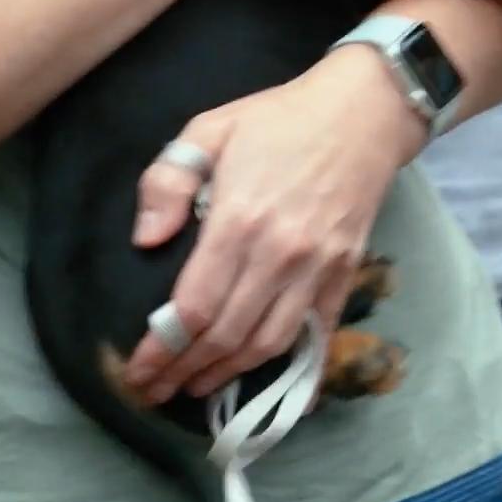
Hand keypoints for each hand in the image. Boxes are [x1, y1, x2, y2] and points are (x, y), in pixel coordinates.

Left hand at [120, 44, 426, 404]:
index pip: (193, 306)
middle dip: (185, 371)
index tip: (137, 371)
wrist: (364, 111)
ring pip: (270, 342)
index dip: (161, 349)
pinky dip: (298, 368)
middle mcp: (280, 254)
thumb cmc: (280, 119)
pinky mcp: (346, 271)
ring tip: (198, 387)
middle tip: (155, 390)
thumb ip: (168, 181)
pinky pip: (319, 332)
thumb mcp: (209, 129)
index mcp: (239, 219)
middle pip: (227, 335)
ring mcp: (319, 267)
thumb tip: (146, 241)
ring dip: (230, 375)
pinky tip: (273, 387)